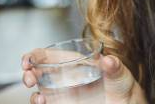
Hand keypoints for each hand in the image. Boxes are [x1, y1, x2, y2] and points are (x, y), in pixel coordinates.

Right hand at [21, 49, 147, 103]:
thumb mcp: (123, 77)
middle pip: (39, 72)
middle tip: (29, 76)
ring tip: (40, 98)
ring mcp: (64, 96)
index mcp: (77, 64)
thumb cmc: (126, 91)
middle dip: (28, 72)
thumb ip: (116, 68)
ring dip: (33, 93)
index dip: (35, 55)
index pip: (51, 55)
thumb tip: (109, 60)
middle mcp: (67, 79)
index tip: (29, 60)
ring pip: (39, 92)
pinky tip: (43, 103)